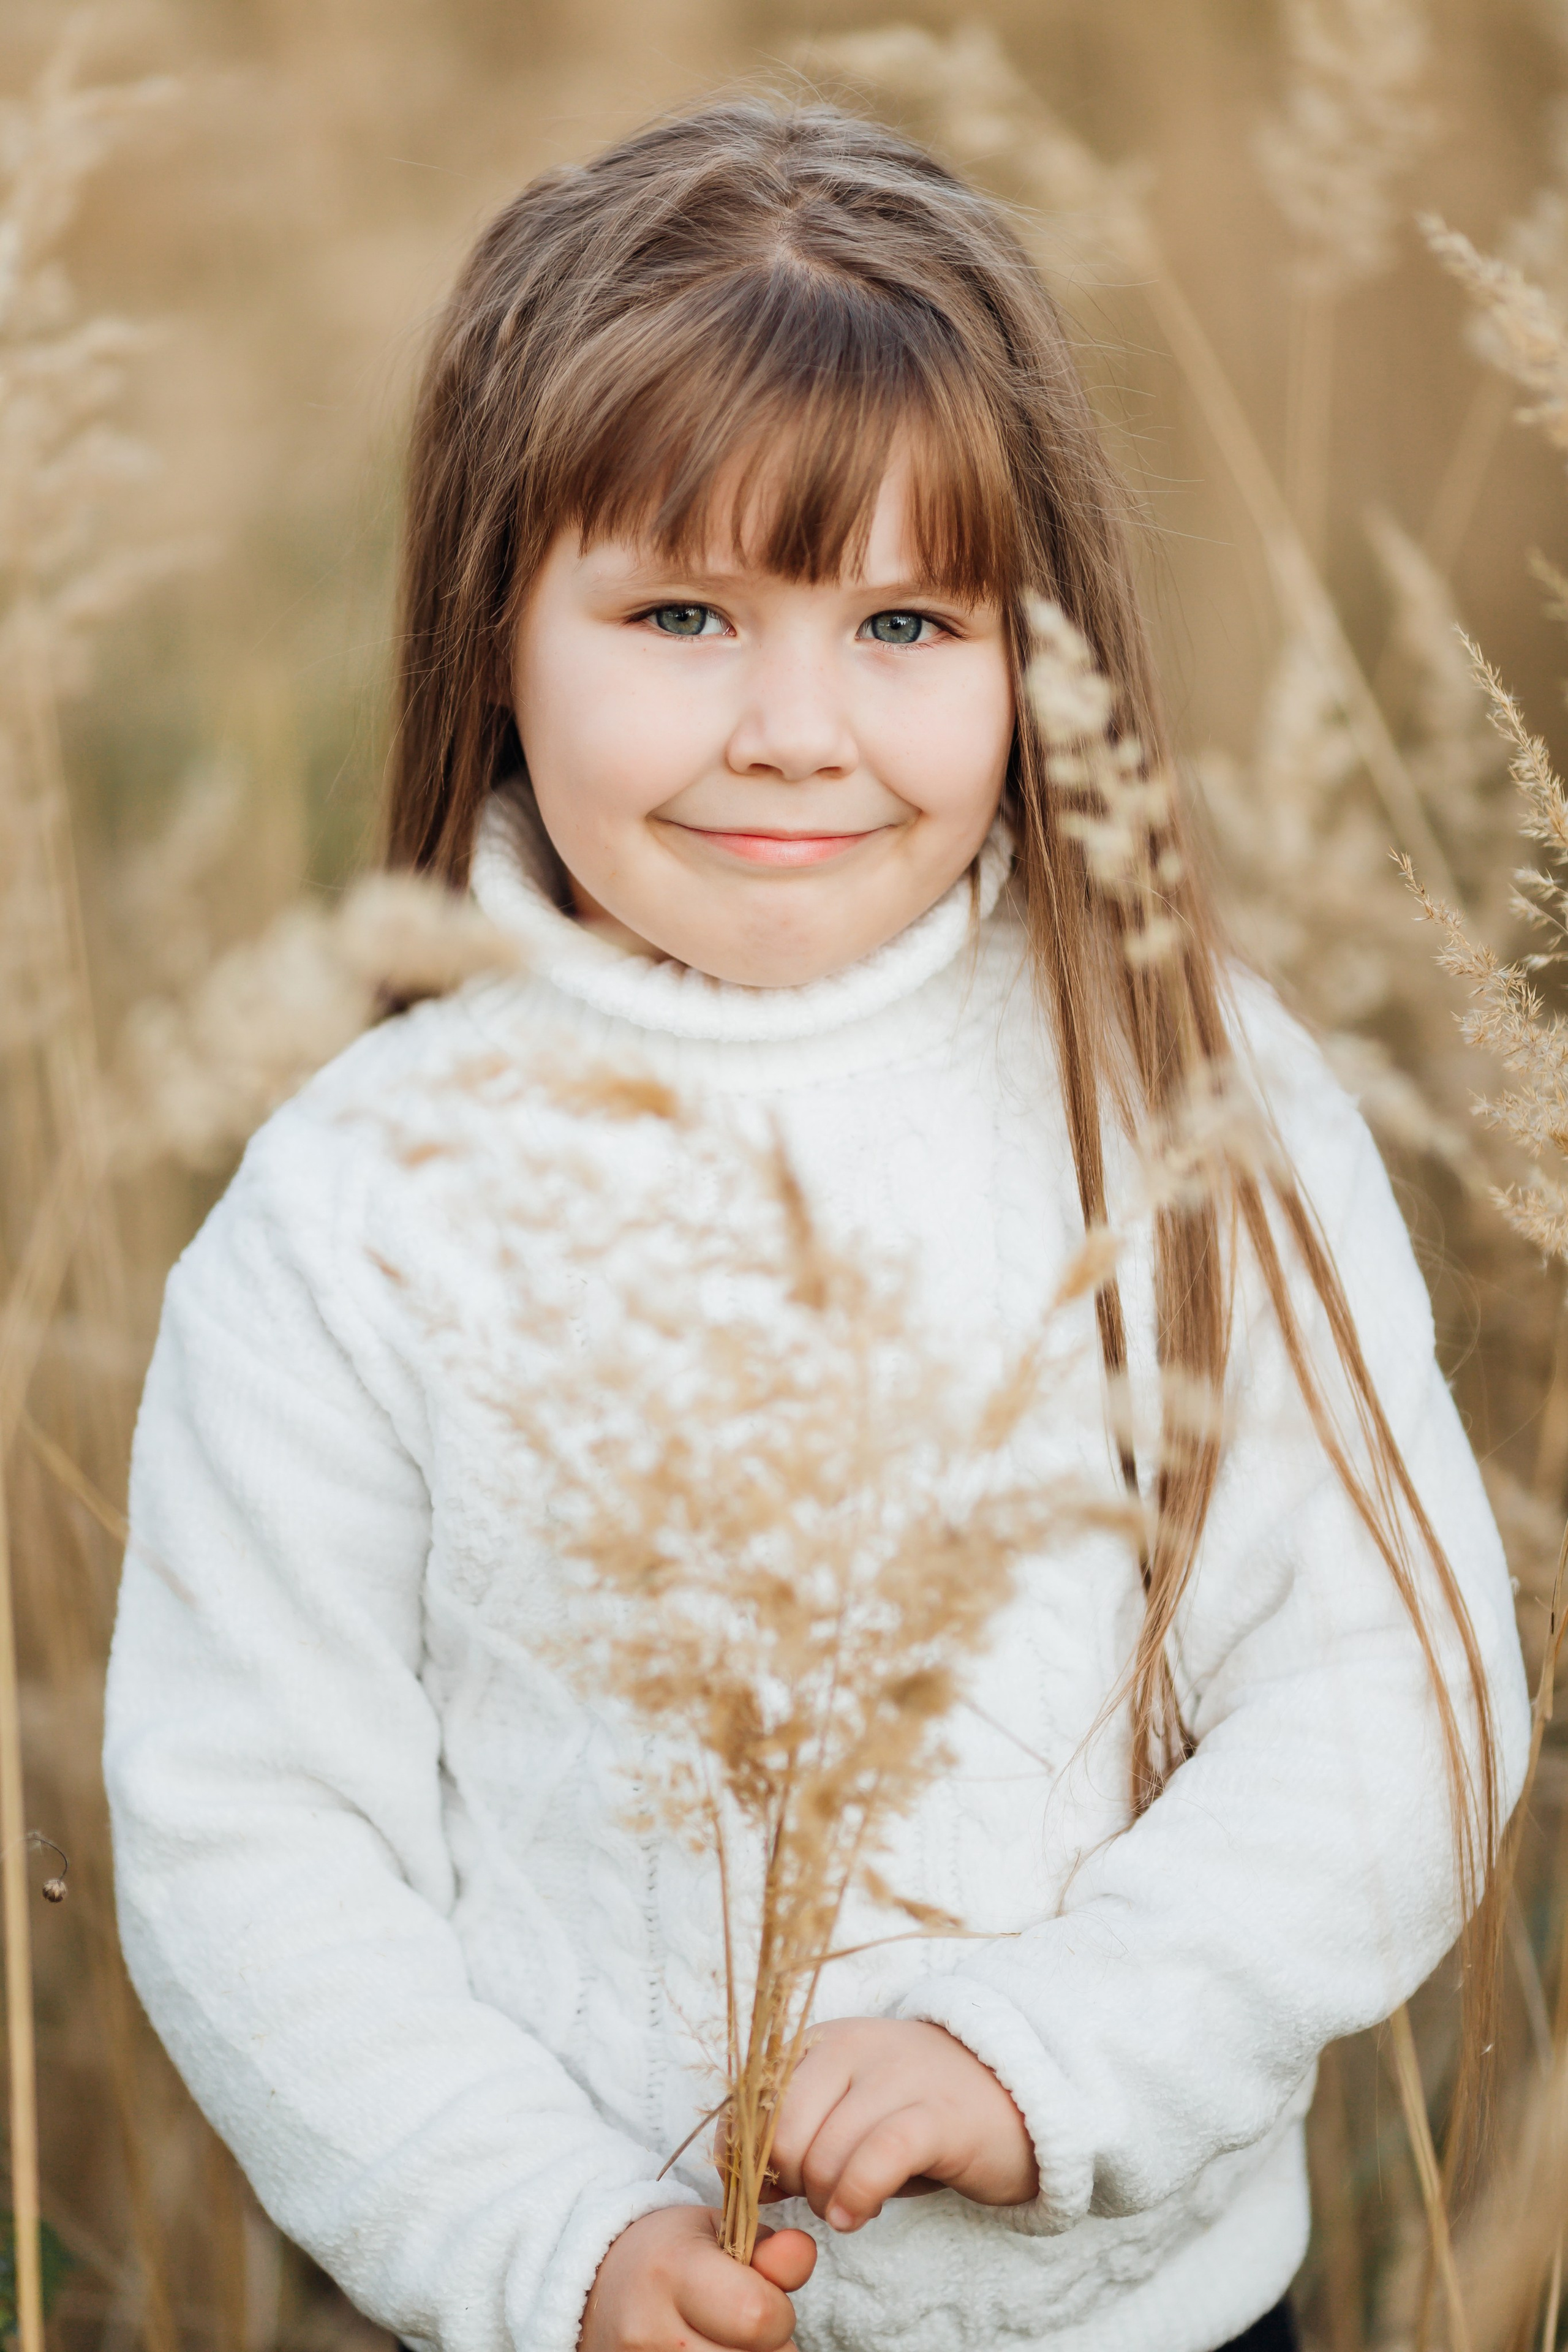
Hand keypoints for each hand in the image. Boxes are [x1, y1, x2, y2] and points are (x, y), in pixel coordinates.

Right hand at [579, 2205, 815, 2351]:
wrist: (600, 2290)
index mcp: (671, 2271)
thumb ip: (768, 2249)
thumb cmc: (670, 2256)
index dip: (776, 2310)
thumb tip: (803, 2251)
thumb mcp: (717, 2232)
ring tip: (727, 2343)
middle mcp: (650, 2331)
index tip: (762, 2296)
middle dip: (768, 2347)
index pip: (757, 2316)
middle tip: (742, 2327)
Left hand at [763, 2017, 1038, 2233]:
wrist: (1016, 2097)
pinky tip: (856, 2215)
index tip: (773, 2184)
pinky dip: (856, 2196)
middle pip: (784, 2131)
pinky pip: (877, 2158)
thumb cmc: (920, 2116)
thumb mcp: (850, 2114)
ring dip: (825, 2200)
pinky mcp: (938, 2115)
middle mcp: (855, 2045)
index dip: (750, 2155)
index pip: (753, 2100)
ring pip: (825, 2150)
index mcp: (824, 2041)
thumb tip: (749, 2181)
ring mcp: (898, 2075)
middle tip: (820, 2197)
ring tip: (847, 2209)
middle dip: (790, 2182)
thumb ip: (799, 2134)